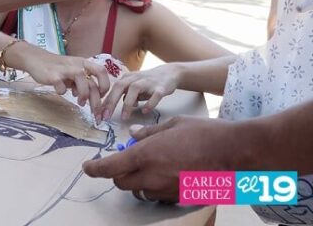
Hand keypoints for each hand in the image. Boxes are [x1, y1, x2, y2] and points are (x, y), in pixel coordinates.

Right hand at [7, 43, 109, 118]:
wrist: (35, 59)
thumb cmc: (57, 68)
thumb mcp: (73, 72)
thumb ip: (82, 83)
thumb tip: (90, 99)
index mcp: (83, 63)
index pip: (102, 71)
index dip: (104, 85)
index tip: (101, 96)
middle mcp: (76, 65)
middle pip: (92, 82)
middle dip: (96, 100)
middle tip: (95, 112)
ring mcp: (64, 69)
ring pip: (82, 79)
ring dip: (84, 95)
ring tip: (80, 103)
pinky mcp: (52, 75)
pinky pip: (61, 87)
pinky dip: (62, 92)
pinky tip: (60, 91)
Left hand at [82, 116, 240, 202]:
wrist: (234, 152)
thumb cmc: (203, 133)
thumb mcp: (172, 125)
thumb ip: (149, 131)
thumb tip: (134, 133)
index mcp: (145, 155)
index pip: (109, 168)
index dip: (94, 169)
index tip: (87, 167)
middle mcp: (152, 176)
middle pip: (121, 182)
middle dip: (116, 173)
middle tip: (123, 160)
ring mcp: (166, 190)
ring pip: (139, 191)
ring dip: (136, 180)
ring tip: (148, 165)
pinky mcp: (179, 197)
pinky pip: (158, 195)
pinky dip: (154, 186)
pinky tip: (166, 173)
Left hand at [100, 63, 180, 120]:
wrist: (169, 73)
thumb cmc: (148, 82)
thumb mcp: (134, 87)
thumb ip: (127, 95)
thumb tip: (123, 107)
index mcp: (127, 78)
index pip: (112, 89)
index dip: (104, 101)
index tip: (98, 114)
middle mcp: (136, 78)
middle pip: (120, 87)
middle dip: (111, 101)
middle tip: (106, 116)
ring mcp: (148, 82)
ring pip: (135, 89)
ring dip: (128, 104)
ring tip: (124, 117)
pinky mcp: (161, 87)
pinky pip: (155, 95)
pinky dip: (149, 103)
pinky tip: (144, 111)